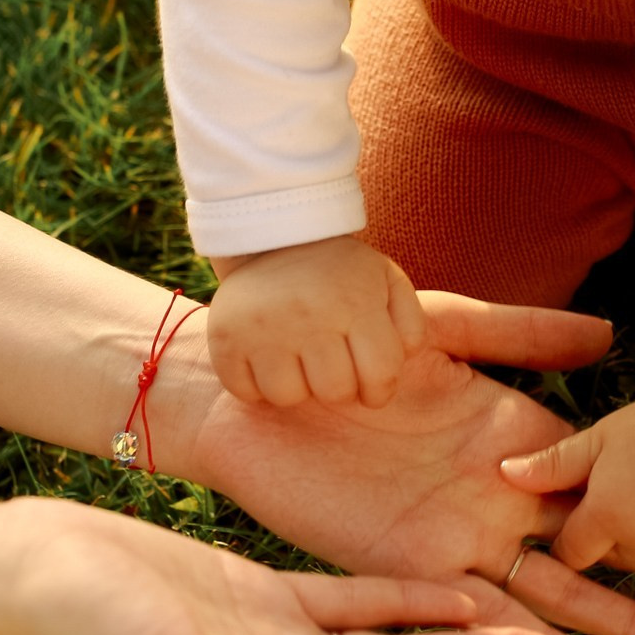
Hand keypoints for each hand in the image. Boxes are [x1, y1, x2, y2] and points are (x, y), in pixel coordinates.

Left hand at [182, 293, 634, 634]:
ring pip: (554, 593)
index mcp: (512, 438)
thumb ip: (521, 336)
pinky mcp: (408, 565)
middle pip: (602, 549)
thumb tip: (612, 340)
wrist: (254, 378)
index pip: (609, 480)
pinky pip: (480, 609)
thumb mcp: (441, 326)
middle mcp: (497, 498)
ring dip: (617, 624)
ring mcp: (458, 538)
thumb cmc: (342, 339)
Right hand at [207, 235, 423, 407]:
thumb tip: (403, 363)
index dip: (379, 390)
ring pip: (288, 397)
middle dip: (339, 387)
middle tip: (330, 364)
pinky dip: (255, 384)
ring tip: (297, 357)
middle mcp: (308, 314)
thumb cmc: (340, 273)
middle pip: (334, 392)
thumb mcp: (386, 281)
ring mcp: (262, 327)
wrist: (272, 237)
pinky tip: (266, 357)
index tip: (370, 382)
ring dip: (296, 386)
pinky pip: (244, 392)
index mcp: (355, 301)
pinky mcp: (225, 338)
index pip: (380, 376)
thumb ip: (409, 324)